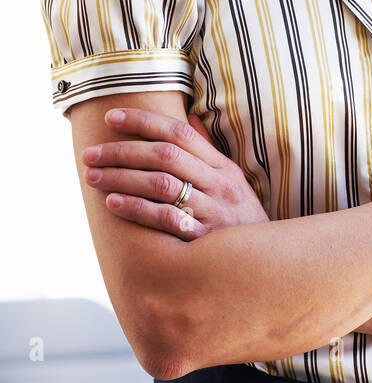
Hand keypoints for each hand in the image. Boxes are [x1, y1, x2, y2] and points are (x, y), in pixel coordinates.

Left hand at [80, 107, 269, 240]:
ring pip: (162, 184)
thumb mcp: (233, 183)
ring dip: (122, 178)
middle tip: (91, 154)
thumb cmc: (241, 221)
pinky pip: (167, 219)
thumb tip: (187, 118)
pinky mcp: (204, 240)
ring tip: (93, 177)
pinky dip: (138, 209)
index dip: (143, 121)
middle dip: (123, 151)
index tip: (111, 118)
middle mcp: (220, 185)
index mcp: (223, 167)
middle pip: (165, 156)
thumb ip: (207, 152)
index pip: (179, 134)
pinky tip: (113, 204)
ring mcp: (213, 212)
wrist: (269, 264)